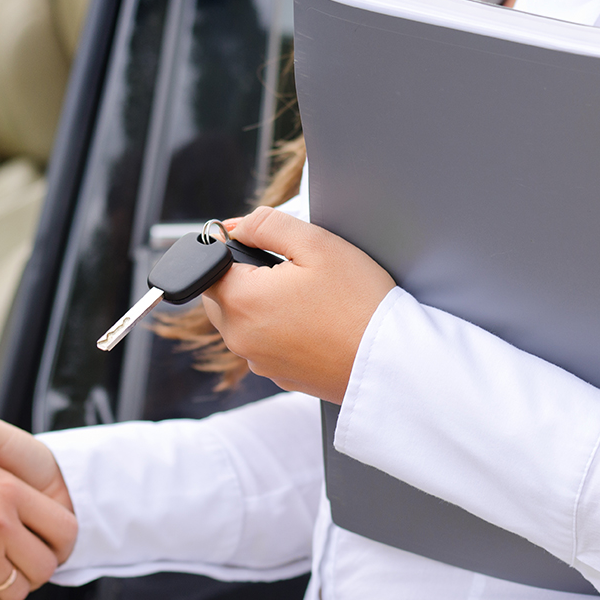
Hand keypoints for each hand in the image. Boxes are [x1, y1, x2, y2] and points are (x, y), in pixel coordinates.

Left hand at [202, 207, 394, 402]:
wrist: (391, 361)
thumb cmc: (360, 303)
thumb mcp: (316, 243)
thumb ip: (266, 224)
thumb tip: (236, 226)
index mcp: (240, 301)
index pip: (208, 266)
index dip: (232, 247)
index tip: (263, 245)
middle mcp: (240, 337)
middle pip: (221, 295)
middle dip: (244, 276)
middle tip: (292, 270)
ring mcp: (259, 361)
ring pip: (243, 320)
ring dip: (262, 303)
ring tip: (308, 297)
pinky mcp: (279, 375)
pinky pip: (265, 343)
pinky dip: (280, 329)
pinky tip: (315, 321)